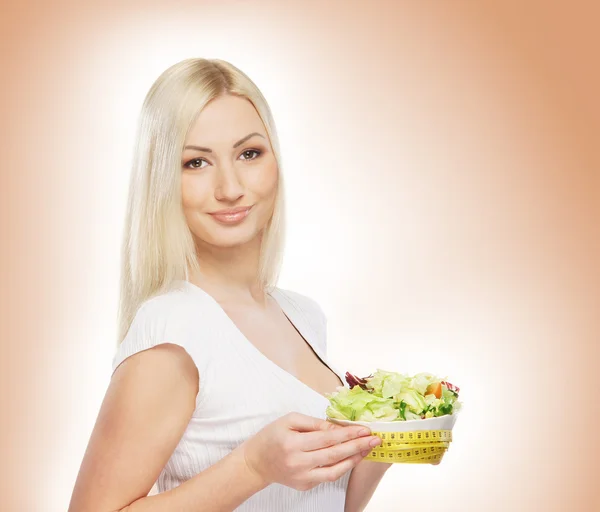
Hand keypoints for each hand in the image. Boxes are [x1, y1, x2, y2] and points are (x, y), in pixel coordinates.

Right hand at [239, 412, 381, 490]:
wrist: (256, 462)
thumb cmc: (272, 437)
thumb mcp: (289, 420)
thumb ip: (314, 423)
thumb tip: (337, 427)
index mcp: (293, 443)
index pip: (327, 438)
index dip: (348, 434)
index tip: (364, 429)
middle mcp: (299, 462)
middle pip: (335, 454)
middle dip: (357, 446)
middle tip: (375, 439)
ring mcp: (302, 477)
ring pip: (335, 470)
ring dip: (354, 459)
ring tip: (368, 449)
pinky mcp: (305, 485)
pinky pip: (328, 476)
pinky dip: (342, 467)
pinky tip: (352, 457)